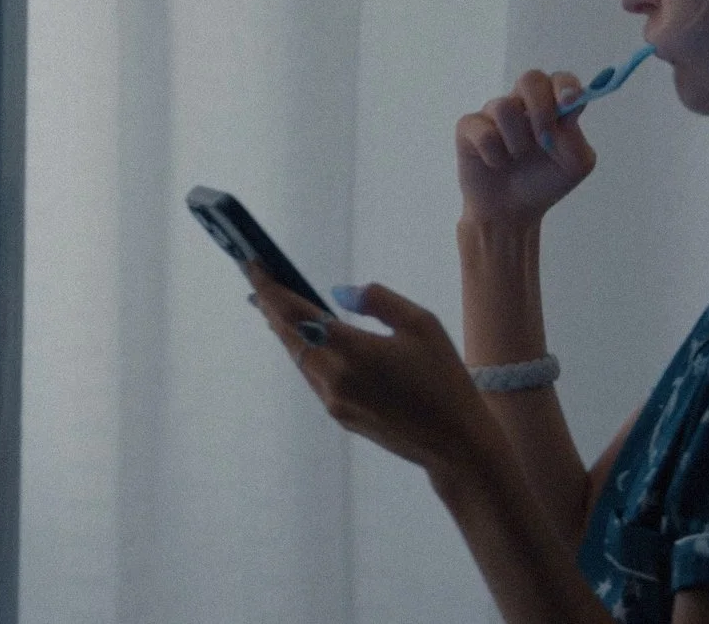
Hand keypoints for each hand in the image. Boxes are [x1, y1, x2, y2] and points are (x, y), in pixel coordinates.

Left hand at [245, 268, 501, 479]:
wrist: (456, 444)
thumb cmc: (445, 379)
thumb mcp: (422, 325)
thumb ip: (377, 300)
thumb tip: (337, 293)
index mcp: (352, 352)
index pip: (295, 313)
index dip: (270, 287)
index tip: (252, 263)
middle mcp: (334, 378)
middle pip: (288, 335)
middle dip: (270, 304)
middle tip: (259, 277)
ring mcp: (333, 401)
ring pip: (297, 357)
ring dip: (284, 328)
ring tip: (274, 302)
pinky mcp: (339, 415)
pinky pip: (311, 374)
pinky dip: (303, 350)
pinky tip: (305, 338)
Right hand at [455, 70, 595, 227]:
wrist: (511, 211)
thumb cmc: (544, 183)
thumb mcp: (575, 165)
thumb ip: (576, 136)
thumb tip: (566, 111)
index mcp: (552, 107)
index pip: (560, 79)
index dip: (565, 86)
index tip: (570, 102)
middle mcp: (523, 104)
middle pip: (530, 79)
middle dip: (541, 109)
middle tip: (545, 140)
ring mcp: (493, 113)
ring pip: (505, 107)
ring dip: (517, 142)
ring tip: (517, 159)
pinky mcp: (469, 127)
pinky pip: (484, 132)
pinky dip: (495, 156)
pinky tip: (496, 164)